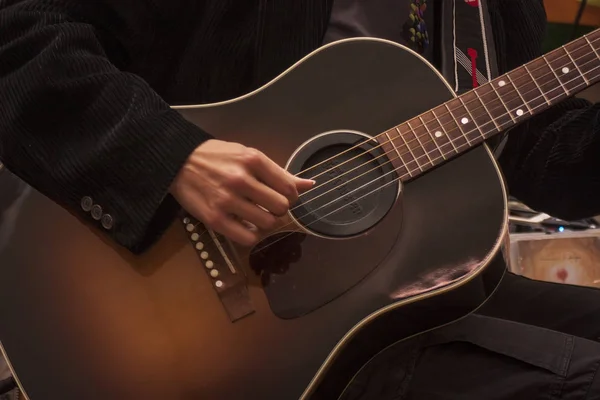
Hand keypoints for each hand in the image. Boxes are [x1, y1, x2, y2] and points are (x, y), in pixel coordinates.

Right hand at [170, 139, 313, 245]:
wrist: (178, 161)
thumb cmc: (218, 157)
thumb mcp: (249, 155)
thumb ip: (279, 172)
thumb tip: (310, 185)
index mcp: (253, 160)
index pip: (289, 188)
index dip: (291, 196)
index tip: (281, 196)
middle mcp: (241, 179)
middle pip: (281, 207)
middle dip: (279, 209)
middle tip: (268, 206)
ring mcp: (227, 200)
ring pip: (267, 223)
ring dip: (266, 222)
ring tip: (255, 215)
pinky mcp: (214, 219)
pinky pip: (248, 238)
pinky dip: (252, 235)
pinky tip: (245, 226)